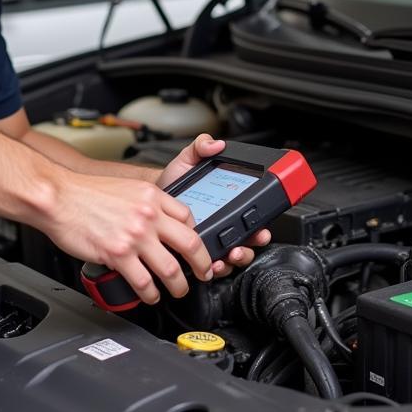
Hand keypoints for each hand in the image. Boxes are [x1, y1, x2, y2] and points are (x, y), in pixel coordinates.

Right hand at [47, 172, 212, 304]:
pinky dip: (151, 294)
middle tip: (205, 274)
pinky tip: (150, 296)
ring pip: (171, 269)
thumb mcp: (126, 187)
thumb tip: (157, 221)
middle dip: (203, 265)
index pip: (188, 217)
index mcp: (152, 196)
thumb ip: (145, 203)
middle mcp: (148, 215)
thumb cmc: (85, 193)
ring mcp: (135, 236)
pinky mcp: (118, 254)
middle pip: (191, 245)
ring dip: (179, 286)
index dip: (196, 236)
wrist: (57, 197)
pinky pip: (143, 282)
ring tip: (179, 291)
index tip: (196, 248)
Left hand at [156, 133, 270, 276]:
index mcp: (229, 204)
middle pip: (248, 241)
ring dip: (235, 259)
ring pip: (233, 257)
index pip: (252, 217)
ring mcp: (212, 241)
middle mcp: (224, 225)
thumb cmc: (173, 183)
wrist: (150, 199)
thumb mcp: (188, 161)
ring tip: (228, 255)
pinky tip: (211, 264)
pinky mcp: (196, 254)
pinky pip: (212, 265)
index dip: (261, 225)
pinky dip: (216, 267)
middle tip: (244, 244)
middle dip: (251, 246)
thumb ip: (201, 147)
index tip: (261, 228)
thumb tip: (215, 144)